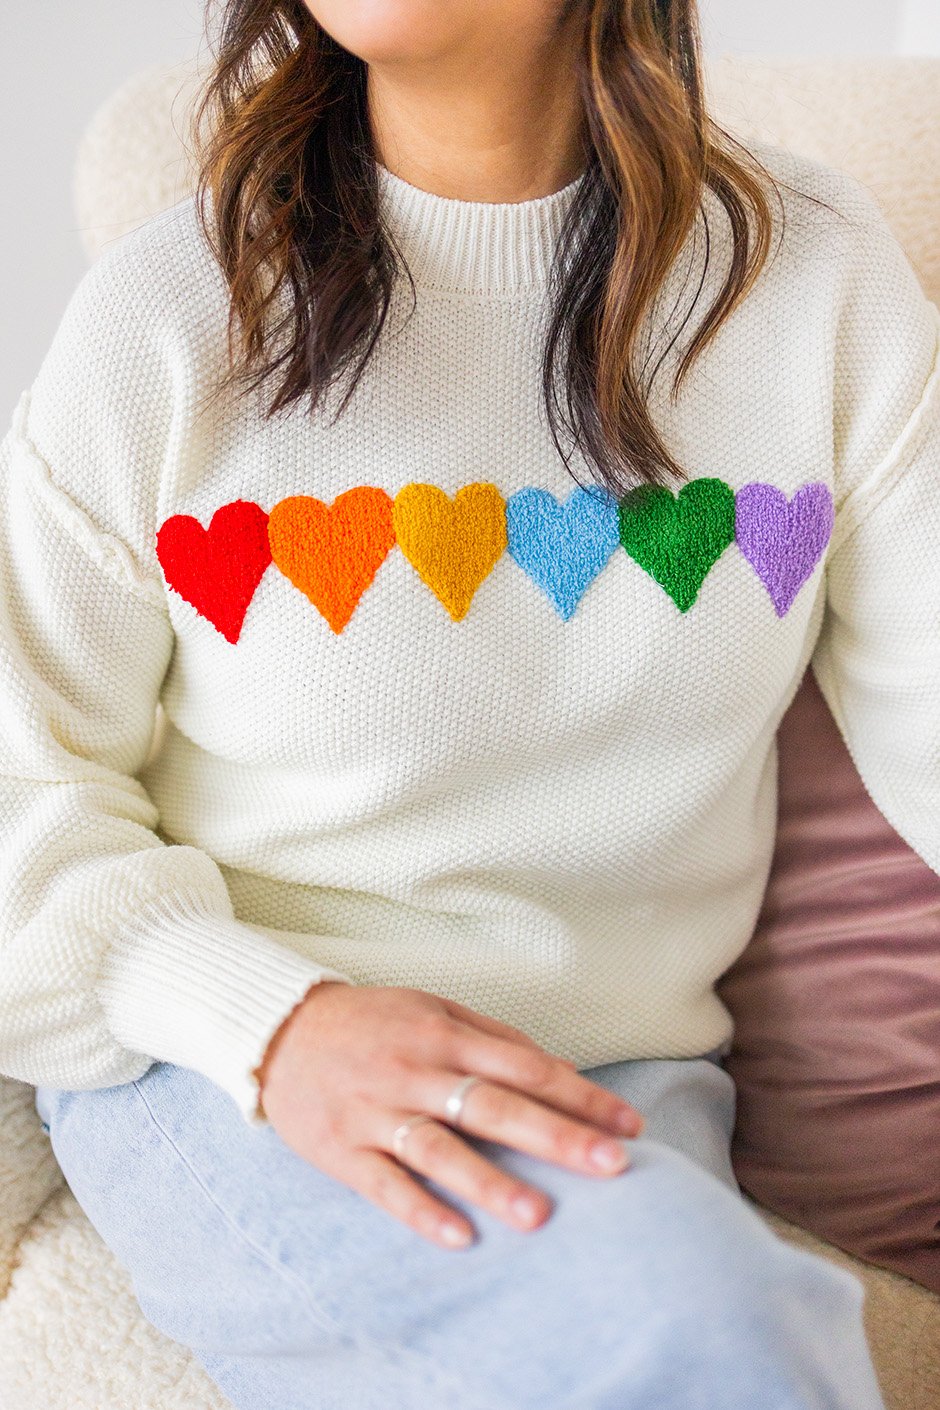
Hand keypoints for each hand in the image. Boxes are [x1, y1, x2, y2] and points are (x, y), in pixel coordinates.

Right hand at [254, 982, 644, 1250]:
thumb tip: (558, 1068)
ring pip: (440, 1149)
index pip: (525, 1067)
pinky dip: (420, 1210)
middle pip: (494, 1106)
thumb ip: (494, 1039)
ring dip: (491, 1182)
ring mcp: (378, 1112)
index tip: (628, 1126)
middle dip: (557, 1137)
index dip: (579, 1096)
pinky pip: (385, 1184)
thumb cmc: (372, 1023)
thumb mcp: (433, 1011)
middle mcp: (416, 1071)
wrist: (278, 1031)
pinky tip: (459, 1237)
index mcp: (444, 1035)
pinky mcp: (342, 1150)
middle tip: (613, 1166)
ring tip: (540, 1216)